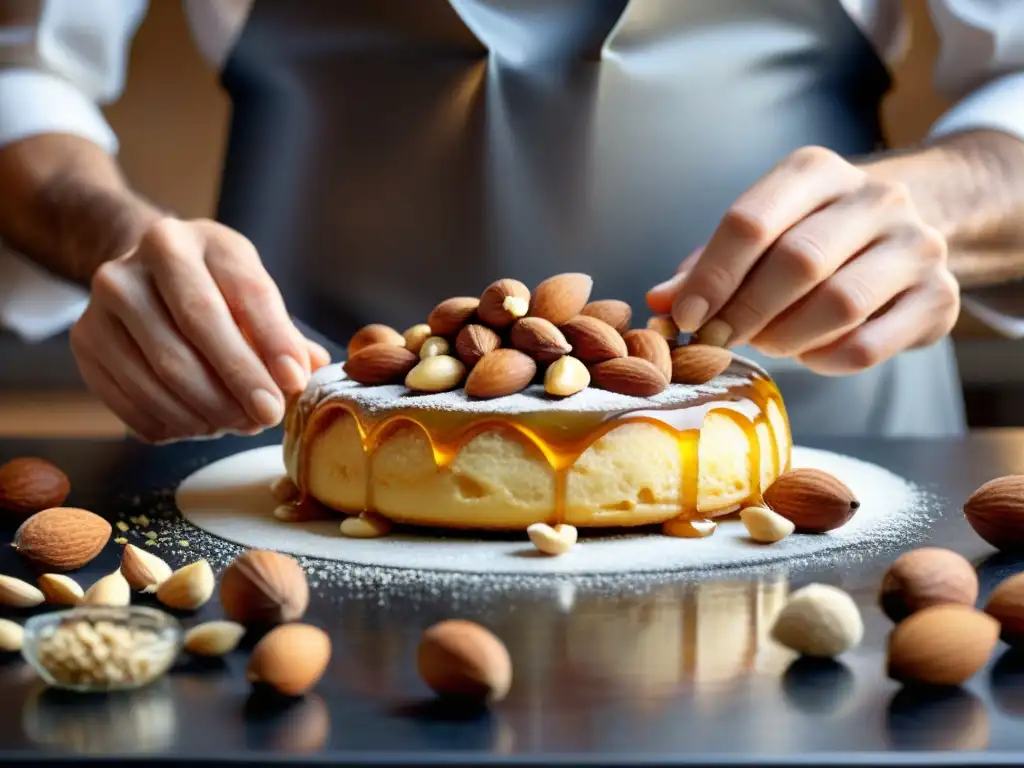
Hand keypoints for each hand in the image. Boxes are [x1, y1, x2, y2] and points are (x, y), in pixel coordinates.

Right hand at [70, 217, 329, 442]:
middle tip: (268, 416)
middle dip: (240, 381)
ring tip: (238, 423)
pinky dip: (171, 422)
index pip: (245, 290)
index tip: (294, 382)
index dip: (274, 341)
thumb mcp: (250, 292)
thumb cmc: (212, 290)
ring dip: (207, 409)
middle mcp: (141, 262)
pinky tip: (200, 425)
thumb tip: (309, 373)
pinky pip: (131, 398)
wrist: (142, 277)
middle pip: (198, 328)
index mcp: (197, 240)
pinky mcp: (84, 341)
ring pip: (161, 370)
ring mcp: (104, 301)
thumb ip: (283, 334)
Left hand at [647, 146, 960, 374]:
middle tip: (719, 340)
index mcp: (816, 171)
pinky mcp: (939, 297)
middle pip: (797, 263)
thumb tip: (659, 304)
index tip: (686, 318)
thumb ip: (706, 267)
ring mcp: (916, 245)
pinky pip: (868, 345)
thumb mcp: (758, 235)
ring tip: (766, 341)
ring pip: (838, 305)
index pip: (751, 221)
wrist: (903, 233)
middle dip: (746, 311)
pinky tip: (808, 353)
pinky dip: (824, 360)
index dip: (711, 276)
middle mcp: (875, 198)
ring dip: (785, 337)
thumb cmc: (810, 235)